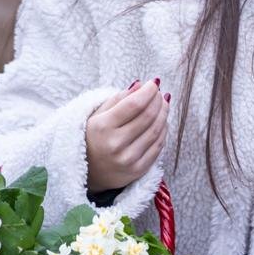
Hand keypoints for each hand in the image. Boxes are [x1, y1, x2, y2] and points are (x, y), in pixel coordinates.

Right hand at [85, 78, 169, 192]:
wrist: (89, 172)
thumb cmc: (93, 138)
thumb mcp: (97, 115)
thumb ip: (118, 98)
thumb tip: (141, 84)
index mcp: (102, 127)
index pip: (134, 104)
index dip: (148, 91)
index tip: (154, 82)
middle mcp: (115, 144)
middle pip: (148, 116)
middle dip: (158, 100)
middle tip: (160, 93)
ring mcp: (128, 159)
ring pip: (156, 130)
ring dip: (163, 113)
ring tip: (163, 104)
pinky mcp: (138, 170)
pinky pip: (159, 145)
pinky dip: (163, 130)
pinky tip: (162, 121)